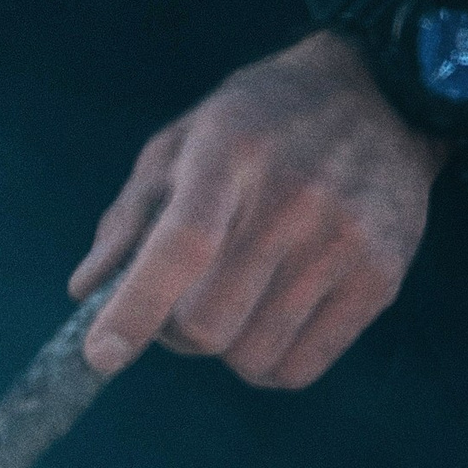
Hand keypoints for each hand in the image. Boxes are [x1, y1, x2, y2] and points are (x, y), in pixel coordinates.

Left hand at [77, 31, 444, 388]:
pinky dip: (268, 363)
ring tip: (236, 300)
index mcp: (229, 155)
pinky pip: (297, 369)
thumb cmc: (260, 126)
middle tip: (182, 303)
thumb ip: (129, 218)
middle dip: (176, 331)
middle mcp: (293, 199)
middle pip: (206, 325)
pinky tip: (271, 319)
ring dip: (225, 347)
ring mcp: (344, 241)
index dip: (136, 309)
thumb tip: (85, 291)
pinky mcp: (380, 278)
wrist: (382, 97)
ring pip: (249, 357)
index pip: (182, 246)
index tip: (101, 354)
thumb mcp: (182, 143)